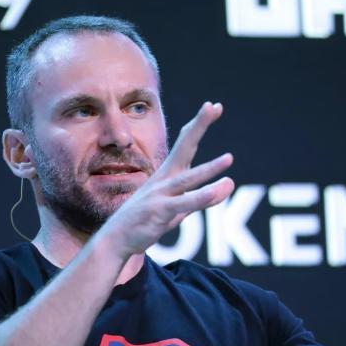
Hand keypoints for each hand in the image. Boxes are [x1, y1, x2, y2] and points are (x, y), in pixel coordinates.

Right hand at [100, 102, 234, 257]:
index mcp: (169, 173)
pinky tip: (218, 190)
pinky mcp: (160, 212)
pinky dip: (201, 197)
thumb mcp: (181, 208)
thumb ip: (204, 196)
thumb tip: (229, 184)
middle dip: (198, 126)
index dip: (199, 124)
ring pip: (187, 178)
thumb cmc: (148, 220)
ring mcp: (160, 194)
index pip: (186, 143)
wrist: (116, 239)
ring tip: (229, 158)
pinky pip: (184, 203)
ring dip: (209, 168)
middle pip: (184, 147)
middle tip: (212, 106)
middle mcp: (165, 179)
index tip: (214, 106)